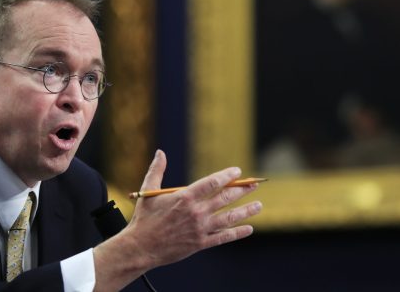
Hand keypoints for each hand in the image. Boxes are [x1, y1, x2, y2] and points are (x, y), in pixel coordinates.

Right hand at [93, 150, 261, 290]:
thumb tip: (161, 152)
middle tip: (254, 184)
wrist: (140, 247)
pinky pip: (223, 237)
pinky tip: (249, 228)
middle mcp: (195, 212)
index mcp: (185, 197)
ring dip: (246, 211)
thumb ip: (157, 170)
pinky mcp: (200, 243)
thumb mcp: (148, 191)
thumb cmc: (144, 218)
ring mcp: (200, 229)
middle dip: (242, 190)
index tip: (237, 172)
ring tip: (259, 205)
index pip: (212, 183)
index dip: (227, 176)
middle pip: (225, 198)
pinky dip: (237, 233)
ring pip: (229, 218)